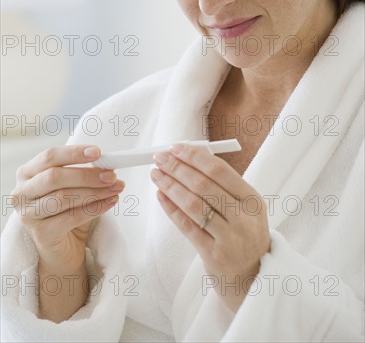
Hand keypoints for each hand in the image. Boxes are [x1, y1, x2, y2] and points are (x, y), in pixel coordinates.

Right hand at [9, 145, 124, 273]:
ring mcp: (28, 214)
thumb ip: (82, 173)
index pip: (50, 156)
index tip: (98, 152)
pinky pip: (71, 217)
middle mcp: (22, 192)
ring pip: (64, 197)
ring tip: (115, 189)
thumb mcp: (71, 187)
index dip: (74, 153)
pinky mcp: (41, 234)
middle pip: (55, 177)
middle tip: (111, 175)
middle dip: (87, 175)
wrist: (62, 249)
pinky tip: (110, 202)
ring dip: (95, 192)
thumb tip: (107, 164)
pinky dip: (94, 208)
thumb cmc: (66, 212)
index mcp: (27, 173)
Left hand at [150, 142, 270, 312]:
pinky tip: (160, 196)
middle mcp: (243, 218)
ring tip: (156, 175)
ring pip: (193, 205)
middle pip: (203, 185)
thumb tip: (189, 155)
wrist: (252, 276)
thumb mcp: (245, 206)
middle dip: (177, 168)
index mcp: (252, 199)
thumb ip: (222, 183)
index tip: (175, 148)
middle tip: (160, 158)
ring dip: (170, 186)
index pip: (219, 170)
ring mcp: (229, 238)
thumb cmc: (243, 232)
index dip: (194, 156)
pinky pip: (187, 226)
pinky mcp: (213, 255)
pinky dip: (171, 209)